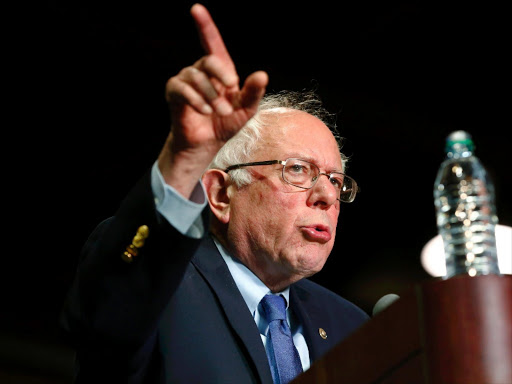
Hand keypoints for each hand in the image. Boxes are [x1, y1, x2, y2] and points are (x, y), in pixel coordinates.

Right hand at [159, 4, 267, 196]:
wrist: (207, 143)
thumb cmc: (226, 124)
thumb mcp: (246, 110)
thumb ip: (253, 93)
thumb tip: (262, 74)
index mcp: (220, 71)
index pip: (212, 43)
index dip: (205, 25)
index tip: (196, 8)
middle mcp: (201, 71)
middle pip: (209, 59)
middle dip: (221, 75)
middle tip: (231, 92)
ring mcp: (186, 80)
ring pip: (197, 77)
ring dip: (211, 96)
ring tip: (219, 112)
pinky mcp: (174, 93)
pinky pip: (182, 88)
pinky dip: (195, 99)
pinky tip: (204, 111)